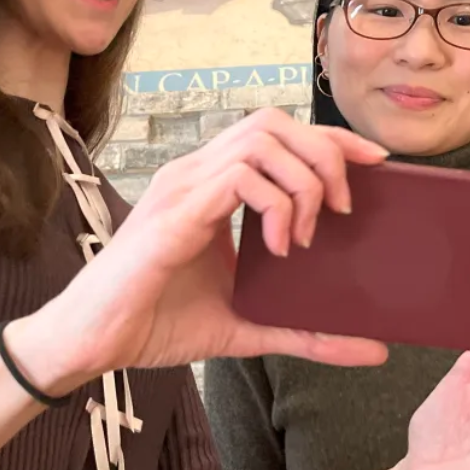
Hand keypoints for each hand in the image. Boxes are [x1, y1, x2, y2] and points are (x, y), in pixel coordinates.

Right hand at [24, 108, 391, 391]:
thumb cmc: (156, 322)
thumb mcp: (251, 328)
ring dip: (301, 179)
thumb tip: (373, 348)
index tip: (376, 163)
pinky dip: (273, 205)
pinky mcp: (174, 212)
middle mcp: (196, 174)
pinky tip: (278, 247)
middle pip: (274, 121)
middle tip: (345, 207)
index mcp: (212, 186)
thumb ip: (309, 332)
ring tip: (307, 231)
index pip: (279, 134)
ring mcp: (183, 187)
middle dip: (325, 152)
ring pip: (261, 139)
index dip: (332, 138)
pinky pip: (239, 177)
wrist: (94, 341)